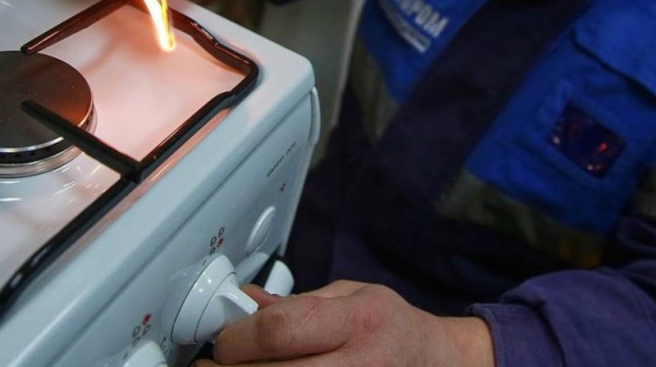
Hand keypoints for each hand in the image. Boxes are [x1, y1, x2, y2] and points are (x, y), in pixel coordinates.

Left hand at [195, 281, 494, 365]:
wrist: (438, 364)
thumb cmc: (393, 328)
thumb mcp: (352, 295)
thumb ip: (298, 303)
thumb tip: (245, 305)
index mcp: (357, 320)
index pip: (278, 330)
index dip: (236, 337)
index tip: (223, 339)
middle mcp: (359, 364)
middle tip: (218, 363)